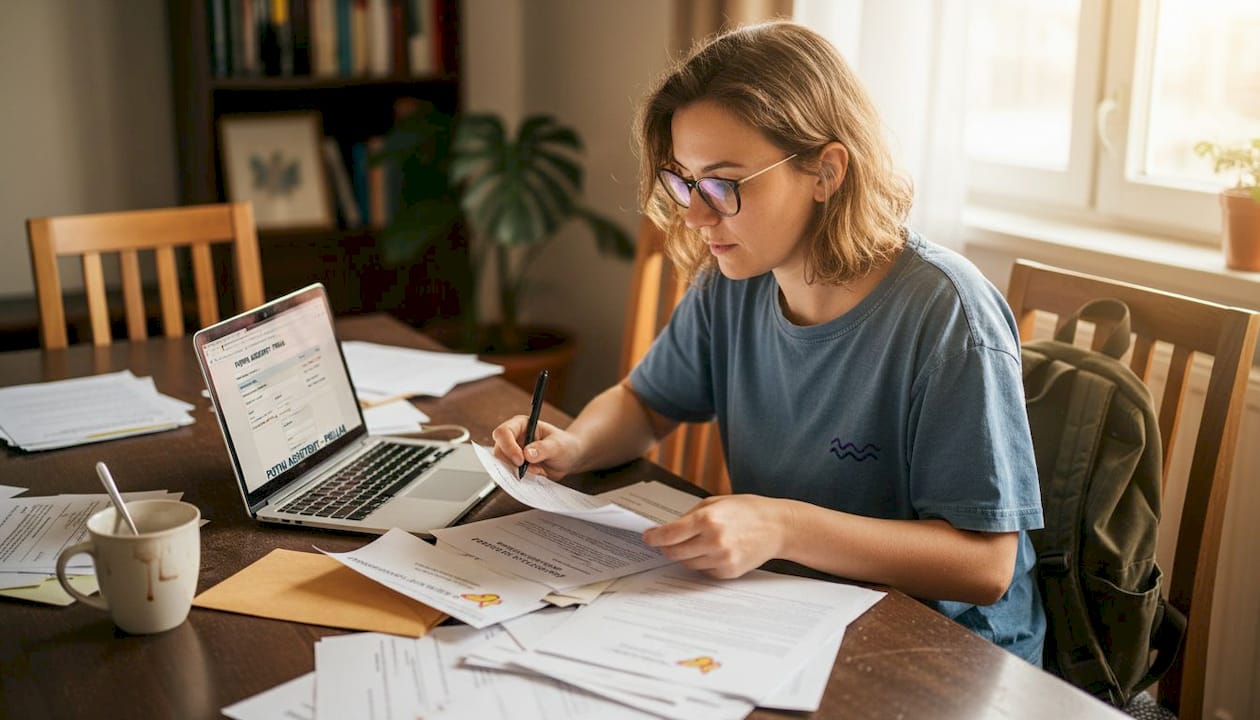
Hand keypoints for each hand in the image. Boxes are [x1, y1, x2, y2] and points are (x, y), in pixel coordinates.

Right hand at [490, 415, 582, 479]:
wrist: (570, 458)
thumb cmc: (564, 445)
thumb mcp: (558, 446)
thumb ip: (543, 448)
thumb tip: (527, 454)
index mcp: (521, 425)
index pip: (503, 432)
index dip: (508, 446)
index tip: (520, 459)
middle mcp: (514, 438)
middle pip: (499, 450)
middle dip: (510, 462)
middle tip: (525, 468)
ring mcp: (513, 453)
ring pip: (502, 464)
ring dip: (517, 471)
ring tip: (538, 470)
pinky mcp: (516, 466)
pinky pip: (511, 474)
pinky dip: (521, 478)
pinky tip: (537, 474)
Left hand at [642, 495, 790, 578]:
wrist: (777, 527)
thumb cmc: (747, 511)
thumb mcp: (716, 502)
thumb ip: (690, 516)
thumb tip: (668, 529)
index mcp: (707, 520)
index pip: (669, 534)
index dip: (654, 537)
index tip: (648, 537)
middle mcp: (713, 541)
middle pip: (674, 552)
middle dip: (666, 547)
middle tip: (665, 542)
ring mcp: (721, 559)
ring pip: (687, 563)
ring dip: (684, 555)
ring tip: (696, 542)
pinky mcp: (728, 572)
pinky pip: (703, 570)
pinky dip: (701, 562)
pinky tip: (712, 551)